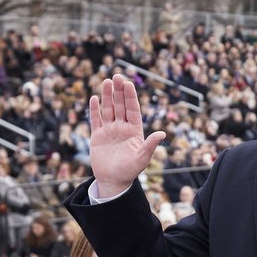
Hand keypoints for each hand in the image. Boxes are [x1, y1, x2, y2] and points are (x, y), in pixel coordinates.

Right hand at [88, 74, 165, 196]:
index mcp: (134, 130)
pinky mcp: (98, 136)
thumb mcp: (142, 158)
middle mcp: (122, 127)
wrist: (113, 181)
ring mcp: (109, 131)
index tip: (128, 84)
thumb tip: (162, 133)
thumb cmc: (130, 171)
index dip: (130, 97)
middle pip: (120, 105)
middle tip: (117, 75)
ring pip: (108, 109)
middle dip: (119, 91)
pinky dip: (95, 110)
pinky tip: (94, 98)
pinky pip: (96, 120)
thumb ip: (150, 145)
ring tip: (106, 81)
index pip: (133, 110)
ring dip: (107, 96)